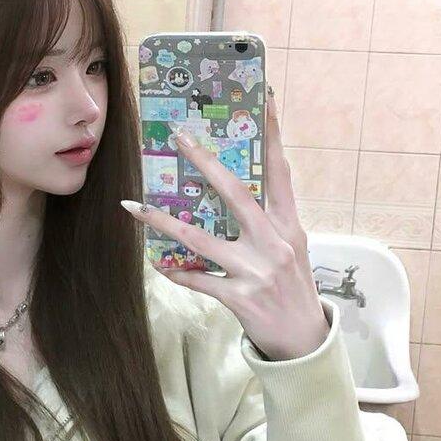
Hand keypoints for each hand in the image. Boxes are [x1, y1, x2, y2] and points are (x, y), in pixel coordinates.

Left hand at [123, 89, 329, 361]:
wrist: (306, 340)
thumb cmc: (293, 288)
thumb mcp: (290, 248)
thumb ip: (268, 220)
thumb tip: (234, 191)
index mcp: (289, 225)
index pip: (280, 171)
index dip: (273, 135)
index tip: (266, 100)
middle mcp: (274, 242)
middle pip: (235, 193)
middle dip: (205, 163)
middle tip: (180, 138)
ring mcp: (256, 270)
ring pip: (199, 240)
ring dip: (162, 222)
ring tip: (134, 207)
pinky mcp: (240, 298)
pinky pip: (198, 280)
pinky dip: (177, 272)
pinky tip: (159, 265)